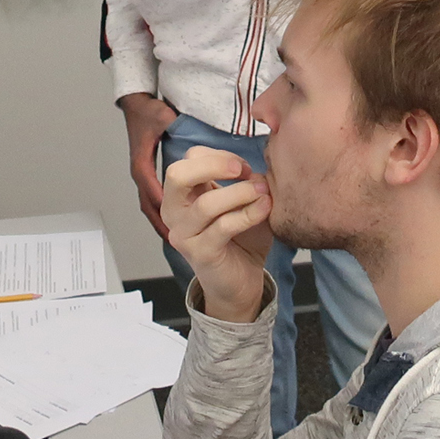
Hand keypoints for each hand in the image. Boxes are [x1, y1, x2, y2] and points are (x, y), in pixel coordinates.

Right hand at [119, 92, 176, 237]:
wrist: (136, 104)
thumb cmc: (148, 110)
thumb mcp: (162, 117)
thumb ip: (175, 126)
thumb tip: (192, 139)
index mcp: (142, 164)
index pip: (153, 192)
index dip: (167, 210)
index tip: (178, 226)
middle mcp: (141, 174)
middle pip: (150, 206)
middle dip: (164, 225)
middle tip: (180, 244)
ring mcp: (143, 175)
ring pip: (151, 206)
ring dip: (163, 222)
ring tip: (178, 242)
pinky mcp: (147, 174)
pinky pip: (154, 199)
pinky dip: (162, 213)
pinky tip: (175, 223)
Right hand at [161, 146, 272, 322]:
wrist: (240, 282)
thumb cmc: (241, 239)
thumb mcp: (240, 203)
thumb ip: (245, 183)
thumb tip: (258, 171)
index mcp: (182, 194)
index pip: (190, 159)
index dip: (219, 156)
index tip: (245, 168)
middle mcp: (174, 212)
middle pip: (177, 174)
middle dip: (215, 165)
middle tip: (243, 170)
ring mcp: (184, 235)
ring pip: (206, 204)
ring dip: (240, 192)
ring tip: (264, 192)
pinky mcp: (200, 253)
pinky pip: (223, 227)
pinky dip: (248, 214)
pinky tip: (265, 209)